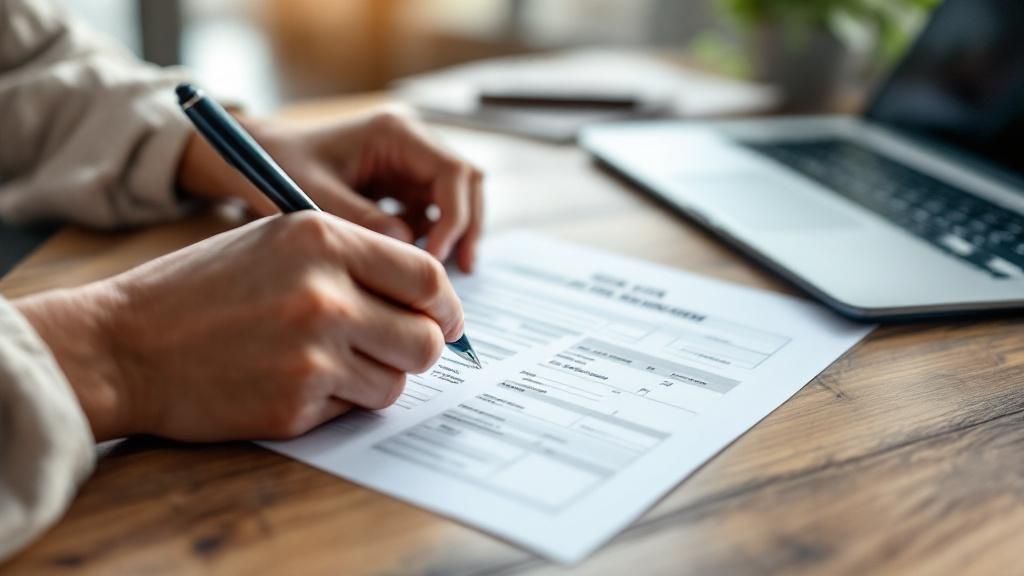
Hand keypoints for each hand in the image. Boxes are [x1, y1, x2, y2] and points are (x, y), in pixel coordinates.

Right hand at [14, 213, 463, 441]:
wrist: (122, 345)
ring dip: (376, 377)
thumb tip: (426, 297)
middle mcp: (325, 295)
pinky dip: (337, 400)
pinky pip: (352, 408)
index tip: (446, 320)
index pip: (427, 276)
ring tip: (329, 362)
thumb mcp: (274, 242)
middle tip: (399, 348)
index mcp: (322, 239)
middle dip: (420, 348)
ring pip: (395, 382)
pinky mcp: (295, 405)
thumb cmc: (198, 290)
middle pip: (426, 338)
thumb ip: (352, 260)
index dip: (446, 305)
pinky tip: (293, 380)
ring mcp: (312, 355)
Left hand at [177, 110, 484, 271]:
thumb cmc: (277, 167)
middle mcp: (410, 145)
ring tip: (437, 274)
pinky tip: (412, 264)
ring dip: (455, 236)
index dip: (455, 217)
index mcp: (394, 133)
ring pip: (457, 200)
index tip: (436, 258)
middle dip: (467, 228)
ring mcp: (409, 166)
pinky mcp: (403, 188)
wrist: (254, 158)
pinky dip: (433, 240)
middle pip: (467, 184)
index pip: (453, 172)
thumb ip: (359, 219)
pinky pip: (435, 214)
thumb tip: (405, 249)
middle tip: (458, 272)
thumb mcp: (312, 195)